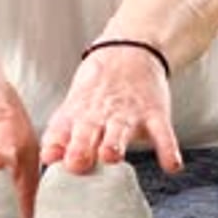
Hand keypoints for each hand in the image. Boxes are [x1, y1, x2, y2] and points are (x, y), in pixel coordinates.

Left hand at [40, 45, 182, 173]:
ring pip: (121, 129)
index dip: (55, 145)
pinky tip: (171, 166)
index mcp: (78, 113)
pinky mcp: (154, 113)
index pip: (62, 129)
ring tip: (111, 156)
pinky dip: (168, 148)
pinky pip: (163, 132)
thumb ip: (61, 134)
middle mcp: (101, 114)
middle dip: (81, 147)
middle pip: (88, 130)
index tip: (49, 159)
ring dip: (116, 142)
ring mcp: (129, 113)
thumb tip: (46, 158)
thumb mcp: (74, 106)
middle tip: (75, 163)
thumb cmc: (98, 91)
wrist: (131, 52)